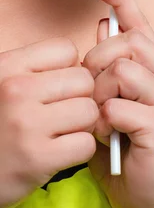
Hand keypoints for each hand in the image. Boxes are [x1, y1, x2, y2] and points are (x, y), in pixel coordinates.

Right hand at [0, 38, 97, 207]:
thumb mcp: (4, 82)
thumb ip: (38, 69)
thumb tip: (83, 65)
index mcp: (8, 66)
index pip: (67, 50)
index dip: (69, 68)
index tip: (56, 87)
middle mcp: (16, 91)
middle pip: (84, 81)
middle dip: (80, 97)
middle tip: (62, 113)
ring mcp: (27, 125)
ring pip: (90, 112)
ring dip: (82, 125)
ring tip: (62, 132)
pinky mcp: (37, 158)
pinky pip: (86, 144)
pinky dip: (79, 150)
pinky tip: (60, 152)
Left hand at [84, 0, 153, 207]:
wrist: (148, 200)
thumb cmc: (128, 150)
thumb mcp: (115, 103)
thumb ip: (111, 68)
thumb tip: (104, 26)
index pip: (143, 26)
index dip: (122, 1)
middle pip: (129, 42)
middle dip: (98, 61)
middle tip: (94, 92)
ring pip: (123, 70)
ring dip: (101, 94)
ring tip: (103, 118)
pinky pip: (119, 106)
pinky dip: (105, 120)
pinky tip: (111, 137)